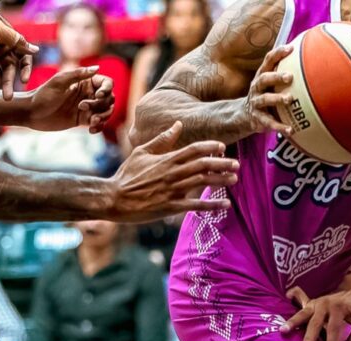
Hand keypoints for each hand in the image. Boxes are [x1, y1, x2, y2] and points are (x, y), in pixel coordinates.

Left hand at [27, 66, 115, 131]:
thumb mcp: (59, 82)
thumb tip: (97, 68)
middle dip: (101, 105)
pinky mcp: (83, 120)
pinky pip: (99, 123)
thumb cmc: (43, 95)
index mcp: (84, 81)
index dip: (107, 89)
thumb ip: (78, 74)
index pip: (106, 83)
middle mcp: (88, 93)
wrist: (31, 113)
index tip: (98, 96)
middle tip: (82, 107)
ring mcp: (87, 107)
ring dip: (103, 117)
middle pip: (109, 98)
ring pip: (106, 111)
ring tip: (91, 122)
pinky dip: (99, 127)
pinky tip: (91, 129)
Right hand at [107, 121, 238, 222]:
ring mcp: (172, 190)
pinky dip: (212, 204)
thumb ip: (162, 139)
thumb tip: (178, 125)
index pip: (194, 149)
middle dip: (222, 163)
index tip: (222, 147)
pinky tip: (225, 204)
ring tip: (234, 179)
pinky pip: (196, 206)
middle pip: (203, 165)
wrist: (114, 198)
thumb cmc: (127, 175)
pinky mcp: (171, 207)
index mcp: (166, 159)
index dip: (210, 147)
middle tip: (237, 164)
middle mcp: (172, 173)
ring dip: (220, 180)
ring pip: (202, 183)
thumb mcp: (142, 152)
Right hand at [242, 45, 293, 135]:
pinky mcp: (258, 118)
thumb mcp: (270, 83)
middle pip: (264, 78)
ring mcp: (256, 103)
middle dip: (276, 76)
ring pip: (265, 99)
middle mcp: (257, 87)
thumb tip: (309, 60)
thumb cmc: (265, 94)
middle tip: (289, 76)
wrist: (244, 115)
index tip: (291, 48)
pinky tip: (291, 130)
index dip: (278, 53)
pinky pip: (269, 123)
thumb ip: (283, 73)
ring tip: (289, 99)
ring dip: (277, 98)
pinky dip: (280, 127)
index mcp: (262, 76)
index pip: (268, 61)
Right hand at [281, 287, 350, 340]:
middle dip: (309, 338)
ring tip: (283, 331)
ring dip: (293, 322)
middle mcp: (326, 304)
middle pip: (315, 322)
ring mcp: (316, 302)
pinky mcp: (311, 302)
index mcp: (339, 308)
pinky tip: (287, 296)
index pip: (334, 328)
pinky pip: (300, 298)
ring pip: (303, 313)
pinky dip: (293, 296)